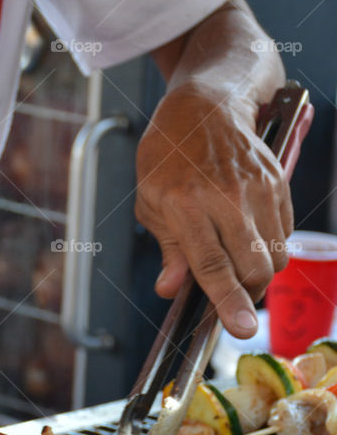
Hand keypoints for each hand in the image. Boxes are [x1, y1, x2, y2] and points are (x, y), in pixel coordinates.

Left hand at [135, 81, 291, 337]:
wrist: (206, 106)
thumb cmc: (168, 157)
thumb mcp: (150, 203)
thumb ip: (167, 249)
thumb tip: (171, 288)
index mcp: (185, 205)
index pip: (212, 265)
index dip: (227, 301)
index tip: (242, 328)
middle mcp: (226, 198)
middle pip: (253, 267)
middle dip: (246, 293)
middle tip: (230, 295)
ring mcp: (257, 189)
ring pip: (275, 256)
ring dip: (259, 272)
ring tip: (236, 261)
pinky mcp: (278, 183)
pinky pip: (285, 234)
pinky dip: (270, 247)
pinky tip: (248, 235)